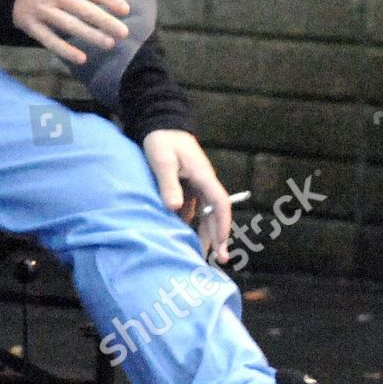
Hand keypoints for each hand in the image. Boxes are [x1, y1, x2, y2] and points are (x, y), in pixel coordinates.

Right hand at [11, 0, 130, 64]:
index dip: (109, 0)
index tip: (125, 10)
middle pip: (84, 10)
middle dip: (105, 22)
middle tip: (124, 32)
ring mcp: (41, 10)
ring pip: (70, 26)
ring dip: (91, 36)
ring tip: (109, 44)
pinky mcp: (30, 25)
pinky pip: (50, 40)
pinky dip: (65, 50)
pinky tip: (82, 58)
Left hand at [141, 129, 231, 264]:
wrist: (160, 123)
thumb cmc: (162, 140)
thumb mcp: (162, 161)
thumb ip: (168, 183)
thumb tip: (175, 209)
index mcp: (203, 175)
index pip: (220, 203)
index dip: (223, 224)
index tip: (222, 243)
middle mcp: (204, 182)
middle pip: (215, 213)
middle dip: (218, 236)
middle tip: (220, 260)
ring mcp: (196, 185)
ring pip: (204, 213)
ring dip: (204, 232)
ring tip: (199, 254)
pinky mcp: (187, 187)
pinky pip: (192, 209)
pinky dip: (189, 223)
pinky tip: (181, 237)